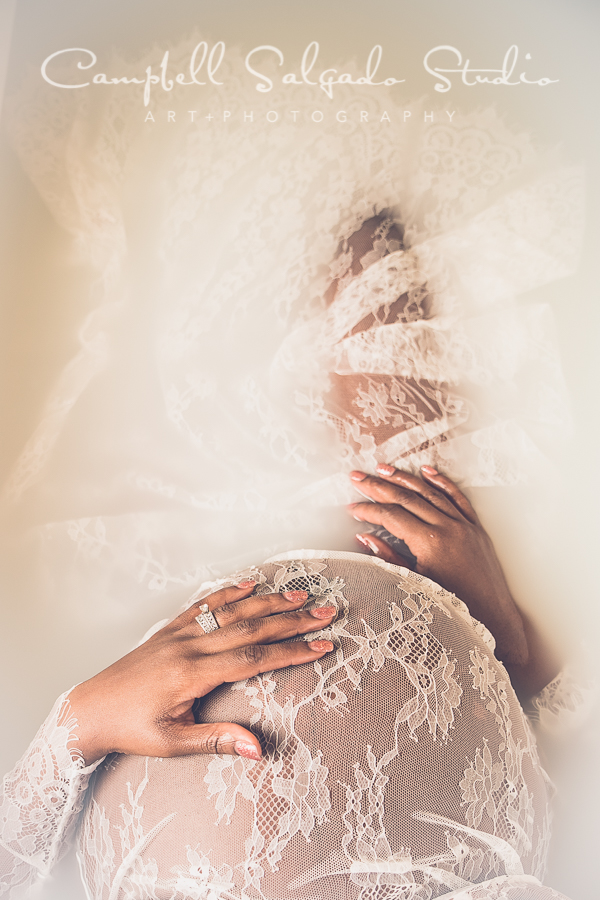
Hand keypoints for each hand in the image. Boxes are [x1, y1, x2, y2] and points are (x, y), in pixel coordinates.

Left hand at [68, 582, 334, 764]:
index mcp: (192, 674)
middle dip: (292, 620)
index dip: (291, 651)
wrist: (88, 710)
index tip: (322, 645)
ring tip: (301, 593)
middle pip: (250, 627)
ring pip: (231, 610)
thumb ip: (217, 740)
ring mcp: (179, 633)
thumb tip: (259, 749)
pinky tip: (249, 583)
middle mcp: (188, 646)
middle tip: (327, 611)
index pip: (253, 658)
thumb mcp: (173, 743)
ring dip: (268, 601)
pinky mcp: (169, 629)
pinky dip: (229, 592)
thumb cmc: (130, 730)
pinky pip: (204, 605)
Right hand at [348, 464, 560, 698]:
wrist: (494, 621)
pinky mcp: (476, 529)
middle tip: (358, 478)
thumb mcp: (415, 585)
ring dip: (404, 478)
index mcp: (430, 543)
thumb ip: (388, 559)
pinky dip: (441, 483)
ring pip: (430, 493)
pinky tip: (427, 471)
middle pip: (406, 498)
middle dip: (378, 486)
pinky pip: (457, 498)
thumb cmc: (454, 609)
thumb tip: (365, 537)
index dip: (368, 510)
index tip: (352, 509)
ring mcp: (464, 526)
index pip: (391, 516)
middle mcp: (448, 528)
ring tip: (384, 469)